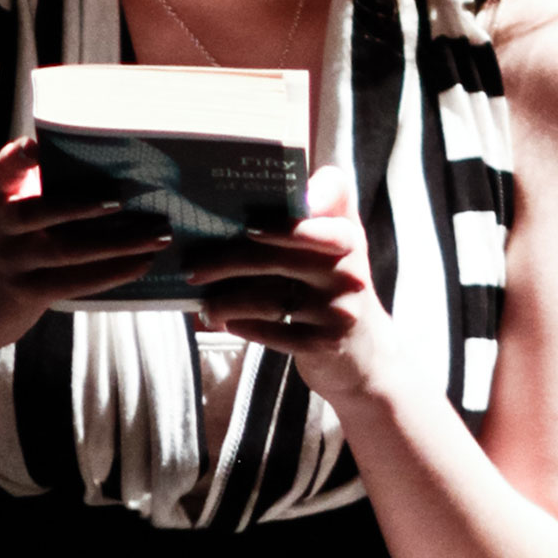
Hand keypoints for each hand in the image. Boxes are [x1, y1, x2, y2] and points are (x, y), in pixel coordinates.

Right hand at [0, 138, 169, 362]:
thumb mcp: (3, 216)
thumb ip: (32, 190)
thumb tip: (102, 171)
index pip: (5, 168)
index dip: (21, 156)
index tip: (38, 146)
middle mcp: (1, 226)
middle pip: (47, 211)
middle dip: (89, 204)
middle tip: (129, 196)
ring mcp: (13, 261)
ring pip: (70, 249)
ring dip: (119, 243)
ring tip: (157, 235)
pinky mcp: (27, 293)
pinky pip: (75, 281)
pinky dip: (111, 273)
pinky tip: (139, 265)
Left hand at [186, 165, 396, 401]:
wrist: (365, 351)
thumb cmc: (332, 286)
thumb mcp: (331, 246)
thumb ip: (301, 218)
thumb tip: (229, 208)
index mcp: (346, 232)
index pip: (327, 206)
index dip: (287, 217)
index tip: (248, 226)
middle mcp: (348, 266)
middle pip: (277, 256)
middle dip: (228, 261)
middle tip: (192, 269)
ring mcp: (340, 306)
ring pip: (270, 300)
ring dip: (227, 302)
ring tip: (204, 305)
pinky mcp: (327, 342)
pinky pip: (276, 333)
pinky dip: (245, 327)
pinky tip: (228, 324)